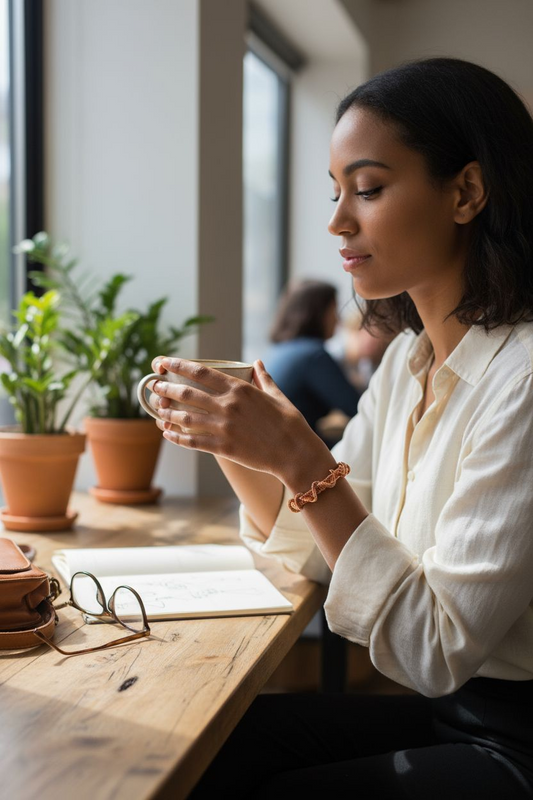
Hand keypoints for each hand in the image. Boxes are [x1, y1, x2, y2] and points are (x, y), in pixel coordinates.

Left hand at [149, 356, 329, 482]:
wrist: (296, 453)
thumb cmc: (290, 423)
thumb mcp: (277, 395)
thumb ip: (263, 378)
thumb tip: (257, 363)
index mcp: (240, 389)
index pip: (202, 372)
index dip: (178, 365)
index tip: (163, 362)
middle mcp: (229, 406)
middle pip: (188, 393)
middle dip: (166, 388)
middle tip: (153, 385)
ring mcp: (224, 427)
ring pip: (186, 418)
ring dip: (168, 413)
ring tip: (158, 410)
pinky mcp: (224, 447)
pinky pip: (193, 441)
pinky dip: (177, 437)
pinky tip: (167, 434)